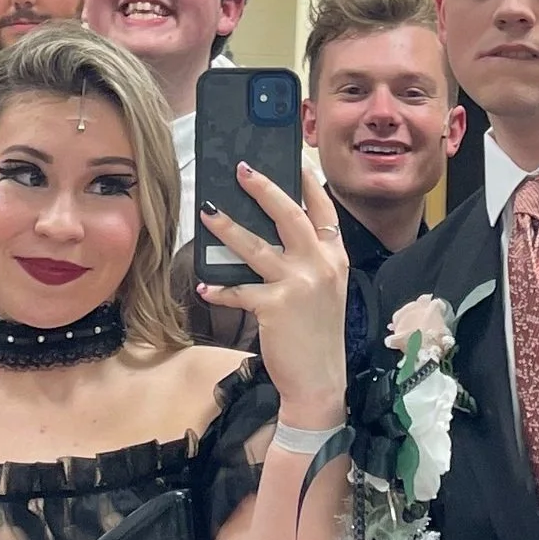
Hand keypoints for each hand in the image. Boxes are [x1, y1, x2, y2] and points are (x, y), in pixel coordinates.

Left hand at [197, 161, 349, 421]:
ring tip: (207, 213)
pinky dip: (218, 288)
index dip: (307, 181)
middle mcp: (320, 265)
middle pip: (290, 214)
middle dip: (264, 188)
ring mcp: (298, 285)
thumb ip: (310, 261)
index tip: (292, 158)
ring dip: (228, 227)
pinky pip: (238, 290)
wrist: (320, 381)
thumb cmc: (318, 335)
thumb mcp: (326, 291)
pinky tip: (203, 285)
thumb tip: (275, 235)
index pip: (322, 210)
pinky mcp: (274, 307)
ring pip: (256, 246)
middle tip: (241, 170)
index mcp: (335, 258)